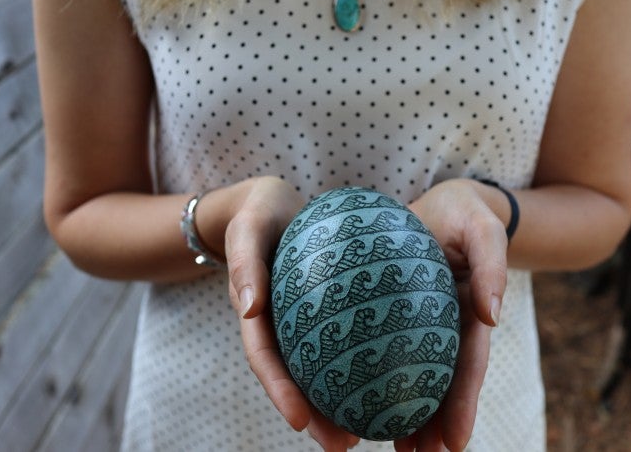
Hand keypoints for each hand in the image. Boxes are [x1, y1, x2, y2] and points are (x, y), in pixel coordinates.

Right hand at [219, 177, 359, 449]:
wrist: (269, 203)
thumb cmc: (256, 212)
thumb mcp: (247, 228)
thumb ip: (244, 262)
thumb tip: (249, 307)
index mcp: (254, 312)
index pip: (265, 359)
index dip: (280, 392)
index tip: (301, 422)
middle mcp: (276, 324)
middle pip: (294, 378)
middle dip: (315, 416)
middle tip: (345, 445)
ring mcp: (298, 321)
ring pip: (317, 368)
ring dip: (337, 403)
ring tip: (369, 432)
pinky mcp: (321, 311)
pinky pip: (340, 340)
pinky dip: (356, 364)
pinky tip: (386, 380)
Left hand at [397, 179, 508, 450]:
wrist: (437, 204)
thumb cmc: (464, 211)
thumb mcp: (482, 227)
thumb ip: (492, 263)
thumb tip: (491, 316)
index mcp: (468, 314)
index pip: (467, 366)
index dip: (462, 405)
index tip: (453, 443)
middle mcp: (444, 326)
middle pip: (439, 382)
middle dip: (431, 425)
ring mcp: (418, 323)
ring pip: (410, 373)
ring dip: (404, 412)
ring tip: (391, 447)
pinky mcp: (390, 313)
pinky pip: (378, 346)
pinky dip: (372, 373)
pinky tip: (352, 397)